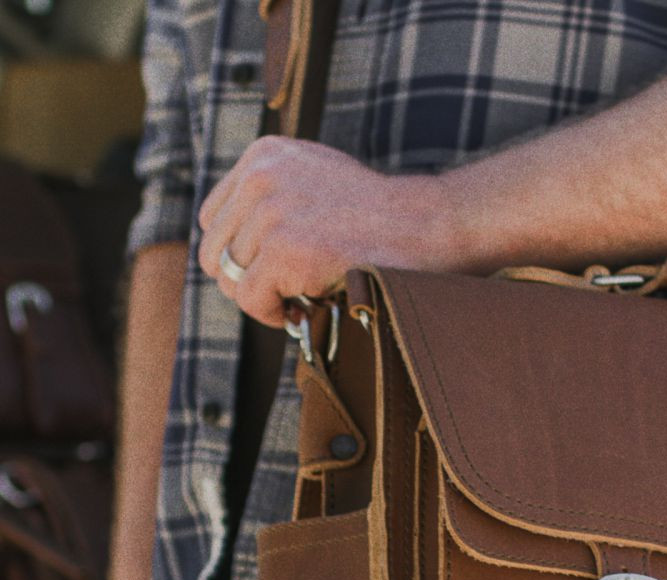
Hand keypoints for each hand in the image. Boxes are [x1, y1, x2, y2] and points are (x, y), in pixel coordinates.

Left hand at [196, 136, 453, 325]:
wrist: (429, 227)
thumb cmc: (384, 218)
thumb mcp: (320, 180)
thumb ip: (276, 197)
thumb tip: (236, 246)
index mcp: (264, 154)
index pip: (215, 218)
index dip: (242, 254)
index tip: (277, 271)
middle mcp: (260, 176)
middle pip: (214, 250)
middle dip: (248, 280)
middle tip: (289, 293)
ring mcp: (270, 212)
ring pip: (229, 279)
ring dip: (266, 298)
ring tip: (303, 299)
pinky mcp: (283, 250)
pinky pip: (250, 300)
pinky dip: (274, 314)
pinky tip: (305, 309)